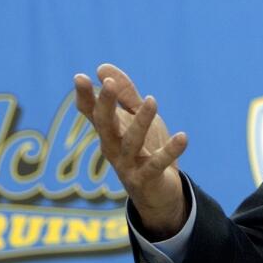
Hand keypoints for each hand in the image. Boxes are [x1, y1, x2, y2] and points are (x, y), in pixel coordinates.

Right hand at [74, 63, 188, 239]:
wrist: (159, 193)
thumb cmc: (145, 150)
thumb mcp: (135, 119)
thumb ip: (124, 95)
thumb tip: (102, 68)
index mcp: (110, 132)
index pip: (92, 113)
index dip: (85, 96)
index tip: (79, 76)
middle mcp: (113, 148)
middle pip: (105, 125)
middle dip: (106, 105)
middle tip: (110, 84)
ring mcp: (128, 165)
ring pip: (131, 143)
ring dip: (141, 122)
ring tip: (153, 100)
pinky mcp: (146, 179)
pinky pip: (157, 164)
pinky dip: (170, 151)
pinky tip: (183, 136)